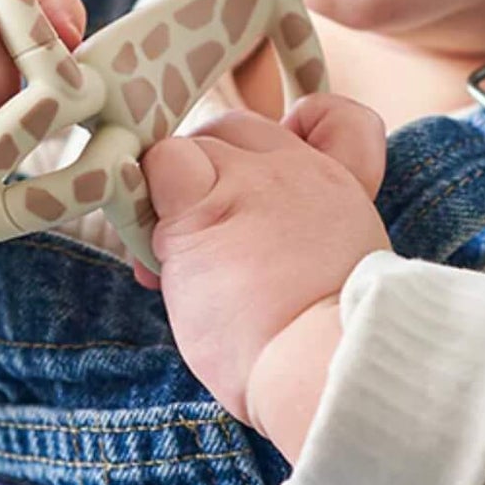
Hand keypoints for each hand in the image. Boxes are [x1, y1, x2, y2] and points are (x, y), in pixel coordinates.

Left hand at [140, 93, 389, 425]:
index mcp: (339, 188)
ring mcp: (251, 180)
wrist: (325, 370)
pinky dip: (145, 203)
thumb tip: (245, 238)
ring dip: (173, 197)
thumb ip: (301, 236)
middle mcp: (298, 169)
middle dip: (207, 173)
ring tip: (177, 267)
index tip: (263, 181)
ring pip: (193, 145)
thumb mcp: (337, 275)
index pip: (321, 114)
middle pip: (234, 129)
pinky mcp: (202, 207)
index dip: (289, 131)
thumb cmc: (323, 349)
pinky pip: (161, 165)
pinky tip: (157, 263)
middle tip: (200, 244)